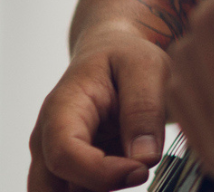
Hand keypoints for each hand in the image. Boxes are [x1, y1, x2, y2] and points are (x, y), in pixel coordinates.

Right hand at [27, 25, 168, 191]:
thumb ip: (145, 109)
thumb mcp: (146, 67)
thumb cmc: (126, 57)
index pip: (65, 155)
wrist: (113, 54)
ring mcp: (56, 159)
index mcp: (62, 111)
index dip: (100, 173)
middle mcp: (49, 141)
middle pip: (53, 188)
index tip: (140, 171)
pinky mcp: (73, 170)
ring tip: (135, 166)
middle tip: (138, 175)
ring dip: (103, 189)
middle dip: (97, 188)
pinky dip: (106, 188)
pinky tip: (130, 170)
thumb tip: (145, 158)